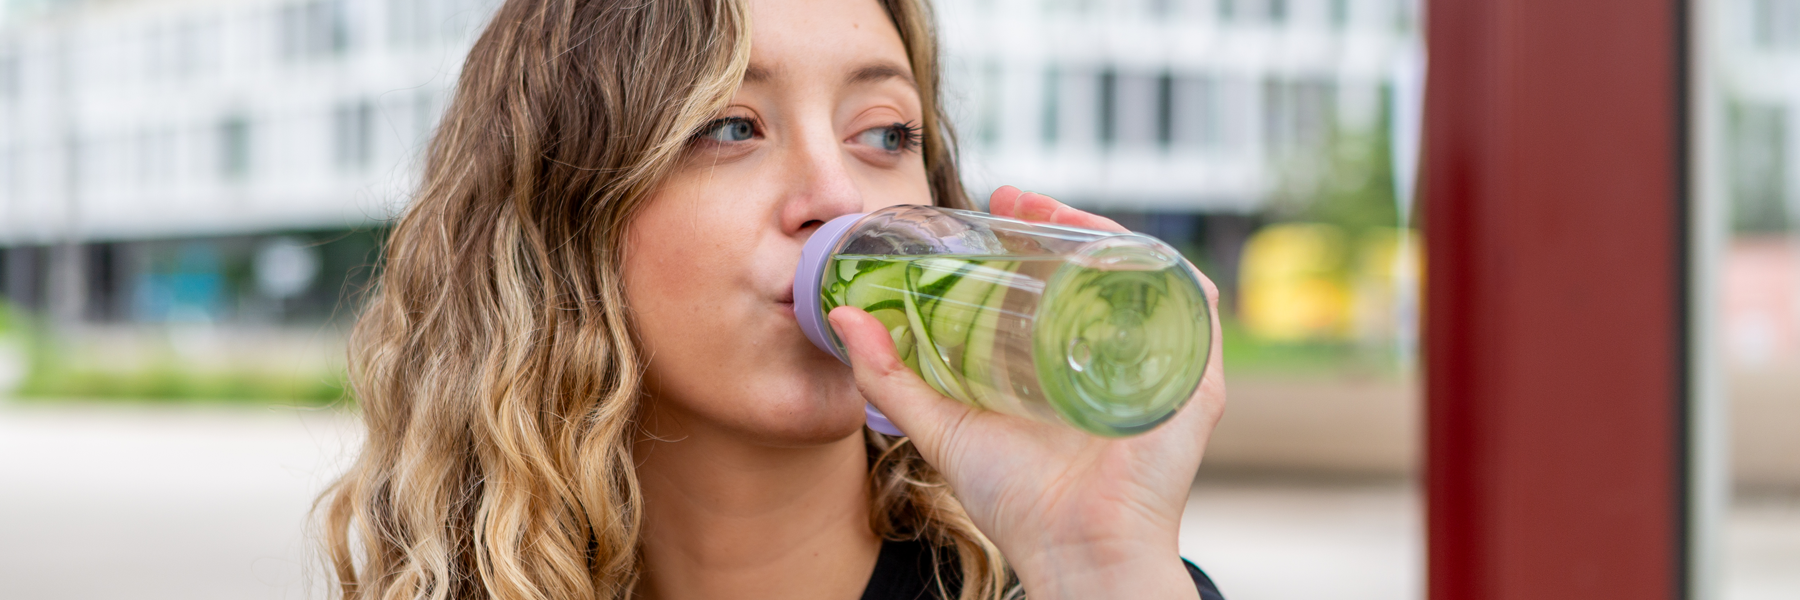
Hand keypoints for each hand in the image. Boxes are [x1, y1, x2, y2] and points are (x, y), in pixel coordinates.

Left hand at [826, 186, 1226, 599]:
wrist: (1073, 550)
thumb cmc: (1016, 500)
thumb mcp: (941, 424)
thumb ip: (890, 377)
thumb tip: (843, 315)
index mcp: (1069, 356)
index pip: (1061, 275)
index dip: (1034, 231)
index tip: (996, 204)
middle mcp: (1118, 352)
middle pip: (1103, 265)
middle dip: (1064, 219)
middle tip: (1016, 200)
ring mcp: (1159, 362)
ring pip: (1147, 272)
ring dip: (1108, 231)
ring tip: (1058, 213)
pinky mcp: (1194, 381)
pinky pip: (1192, 305)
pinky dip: (1166, 269)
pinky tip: (1123, 248)